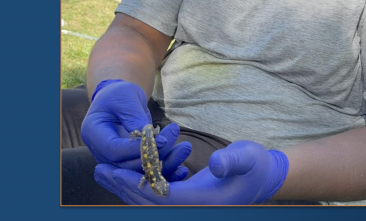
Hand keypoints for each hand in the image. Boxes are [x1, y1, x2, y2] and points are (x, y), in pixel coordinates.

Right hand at [81, 79, 190, 180]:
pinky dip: (164, 170)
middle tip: (174, 139)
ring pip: (139, 172)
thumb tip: (147, 134)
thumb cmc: (119, 94)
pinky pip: (146, 171)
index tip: (161, 140)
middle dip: (154, 156)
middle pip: (126, 165)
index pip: (114, 150)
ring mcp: (114, 161)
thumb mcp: (125, 98)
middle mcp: (101, 152)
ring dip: (164, 164)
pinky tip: (182, 168)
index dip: (137, 148)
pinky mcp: (128, 164)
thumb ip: (133, 115)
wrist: (119, 100)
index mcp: (93, 134)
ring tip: (184, 148)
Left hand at [94, 140, 288, 204]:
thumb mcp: (246, 157)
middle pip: (150, 203)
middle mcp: (193, 209)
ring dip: (128, 187)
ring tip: (106, 173)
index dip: (136, 185)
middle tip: (100, 170)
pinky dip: (142, 185)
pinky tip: (129, 173)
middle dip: (124, 187)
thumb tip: (217, 165)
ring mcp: (190, 206)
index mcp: (202, 203)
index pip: (160, 198)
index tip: (115, 171)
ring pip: (151, 201)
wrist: (265, 175)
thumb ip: (232, 160)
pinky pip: (159, 195)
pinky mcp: (188, 198)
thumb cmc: (256, 165)